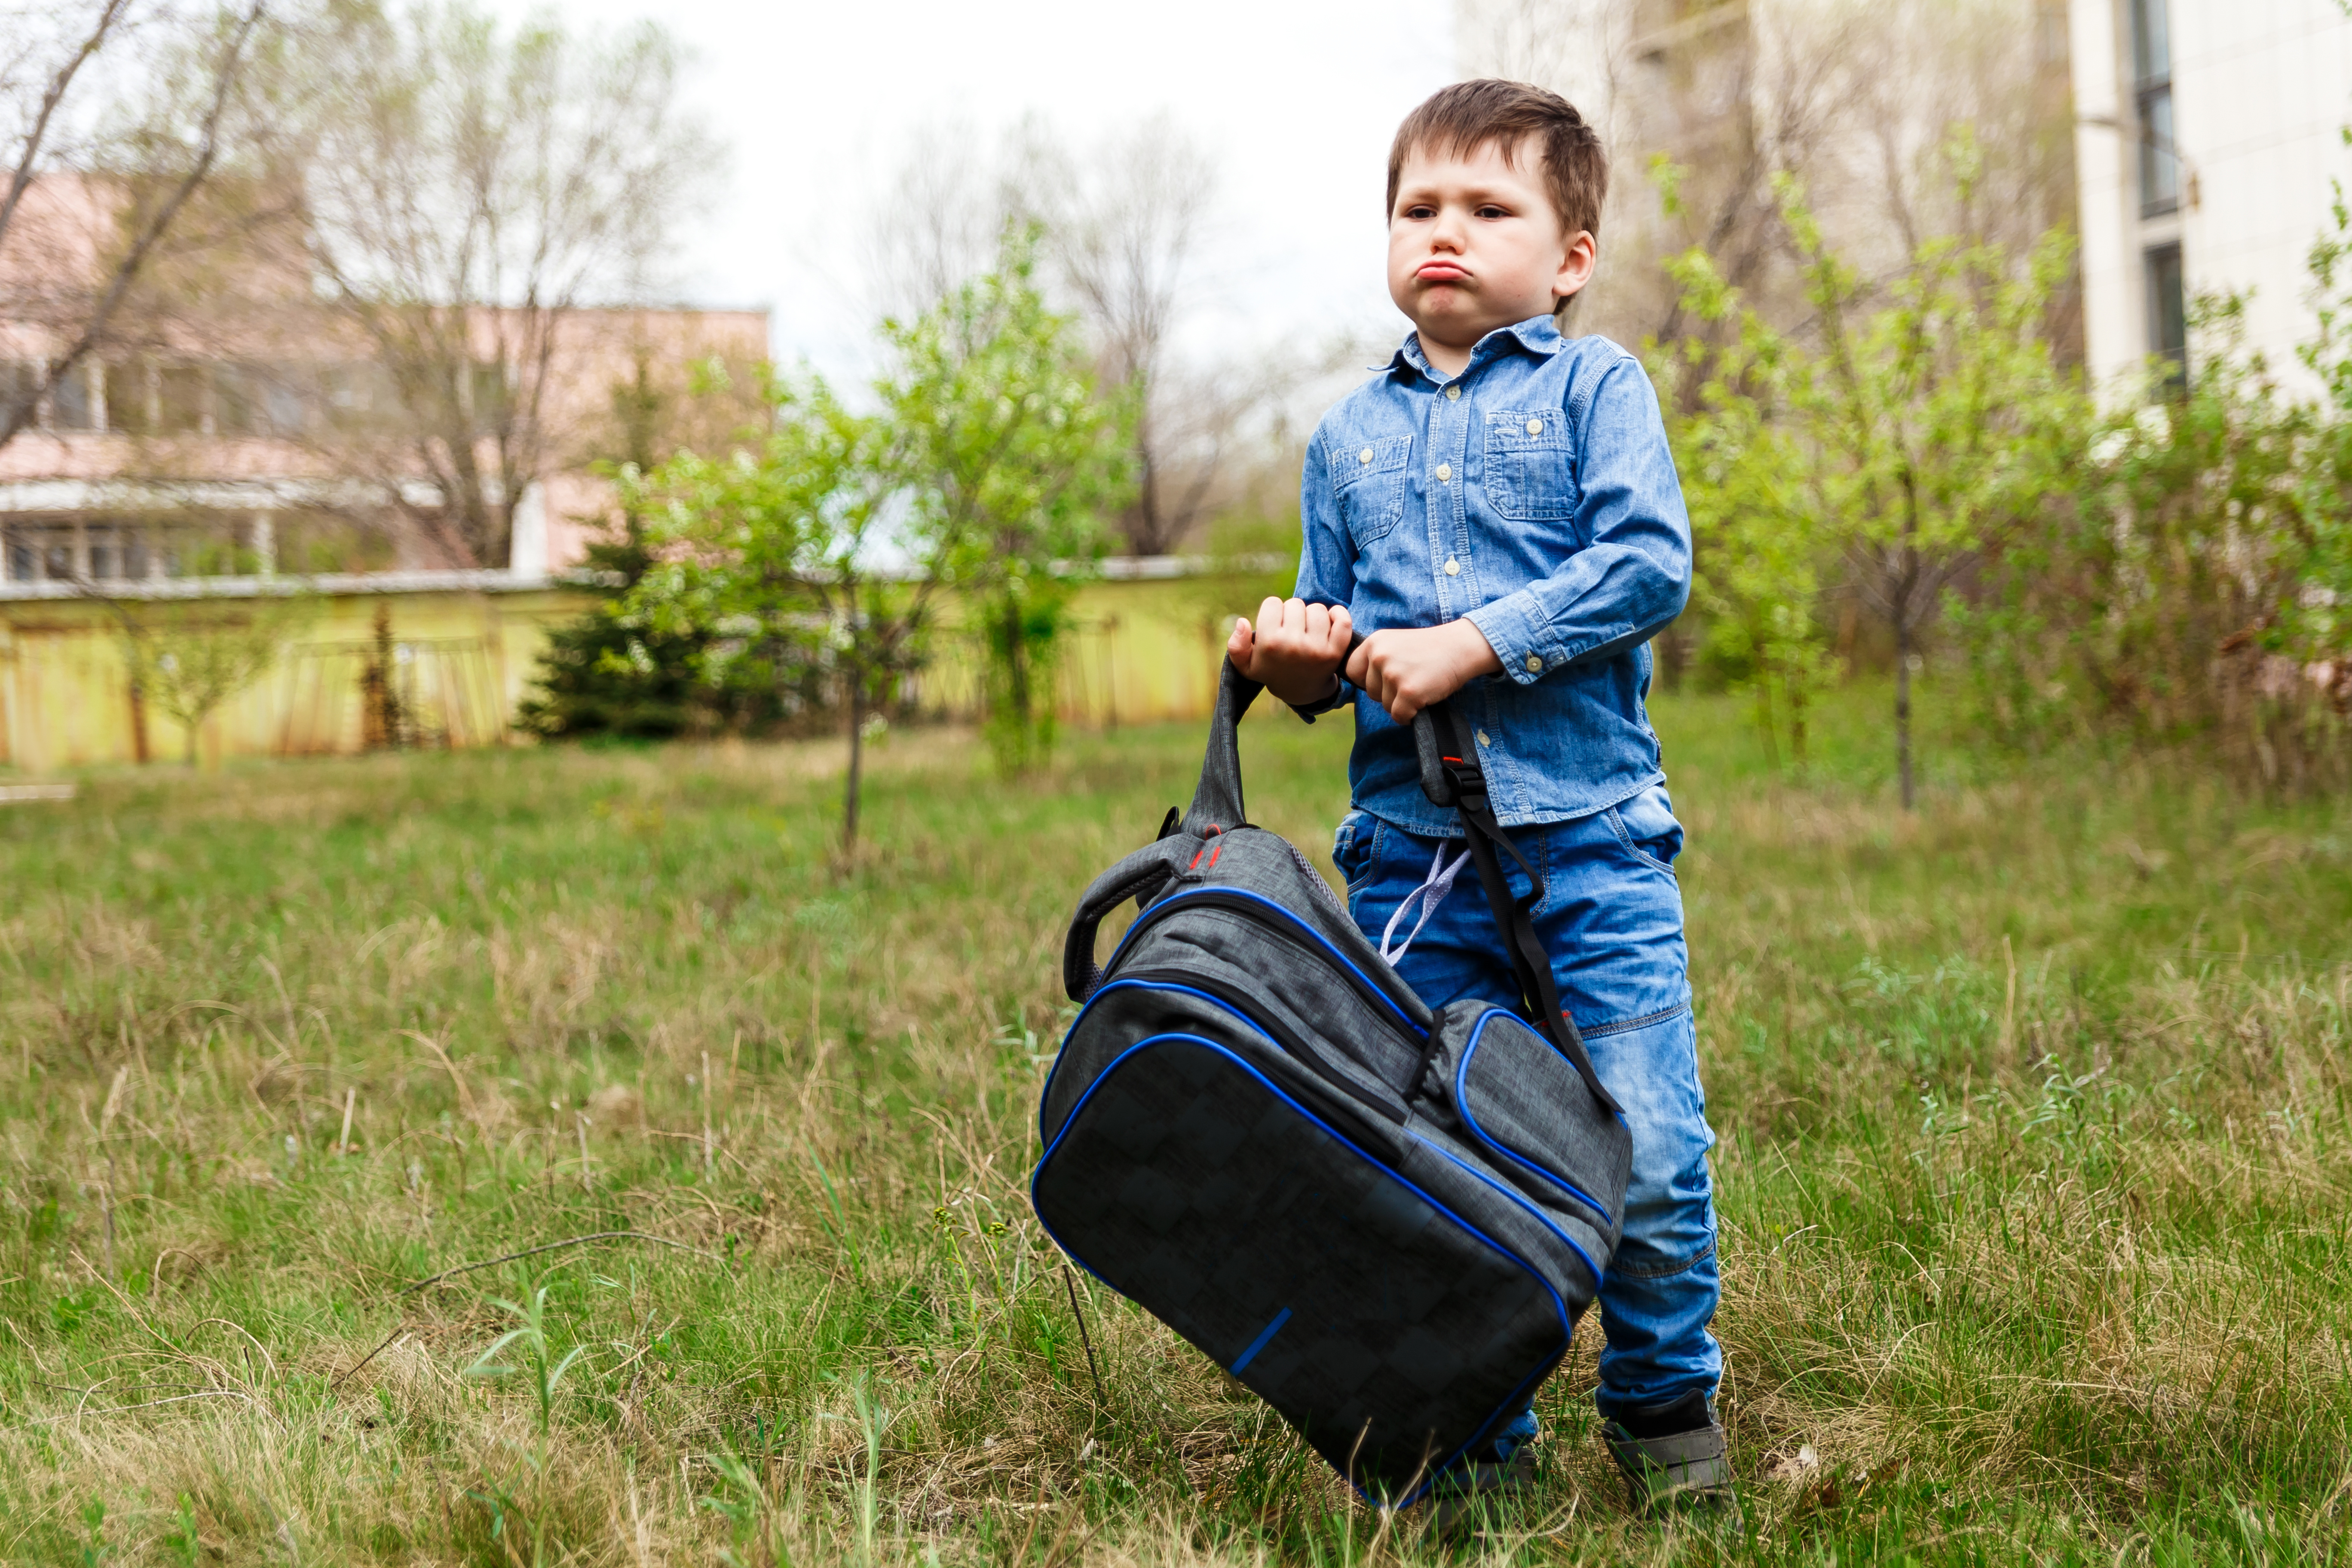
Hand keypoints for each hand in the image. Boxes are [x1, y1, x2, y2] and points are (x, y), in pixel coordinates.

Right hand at [1228, 597, 1352, 707]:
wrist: (1301, 692)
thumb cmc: (1272, 671)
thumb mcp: (1246, 665)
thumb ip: (1236, 646)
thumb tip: (1242, 622)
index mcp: (1269, 644)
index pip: (1273, 603)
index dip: (1274, 611)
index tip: (1276, 624)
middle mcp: (1292, 645)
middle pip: (1295, 603)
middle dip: (1293, 613)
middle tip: (1293, 628)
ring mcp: (1316, 648)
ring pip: (1317, 609)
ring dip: (1313, 615)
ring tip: (1308, 629)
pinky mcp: (1335, 651)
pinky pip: (1342, 620)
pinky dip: (1338, 615)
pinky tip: (1329, 621)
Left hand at [1344, 620, 1500, 723]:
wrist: (1460, 647)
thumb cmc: (1430, 649)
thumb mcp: (1396, 644)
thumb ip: (1376, 659)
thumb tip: (1361, 684)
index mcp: (1374, 642)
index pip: (1352, 671)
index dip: (1367, 681)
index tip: (1385, 680)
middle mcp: (1379, 657)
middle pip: (1369, 692)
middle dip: (1388, 694)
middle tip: (1411, 681)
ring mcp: (1393, 674)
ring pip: (1385, 705)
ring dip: (1401, 704)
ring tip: (1420, 686)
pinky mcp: (1408, 692)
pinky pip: (1399, 716)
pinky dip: (1410, 715)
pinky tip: (1423, 701)